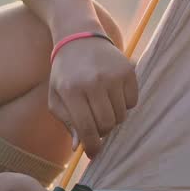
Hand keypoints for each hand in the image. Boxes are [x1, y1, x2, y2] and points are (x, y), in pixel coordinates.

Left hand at [49, 36, 137, 157]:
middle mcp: (93, 83)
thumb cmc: (65, 72)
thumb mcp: (56, 96)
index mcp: (72, 91)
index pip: (86, 129)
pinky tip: (113, 93)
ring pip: (121, 115)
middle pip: (106, 124)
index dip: (92, 146)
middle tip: (96, 123)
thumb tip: (79, 147)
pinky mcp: (128, 70)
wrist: (79, 38)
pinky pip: (133, 102)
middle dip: (102, 130)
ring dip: (113, 117)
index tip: (94, 153)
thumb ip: (67, 122)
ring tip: (102, 105)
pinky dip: (125, 103)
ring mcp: (113, 75)